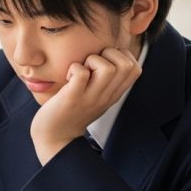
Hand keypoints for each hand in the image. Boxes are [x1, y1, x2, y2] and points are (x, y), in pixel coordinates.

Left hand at [31, 47, 141, 164]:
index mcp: (114, 94)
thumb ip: (105, 80)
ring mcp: (90, 98)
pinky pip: (81, 74)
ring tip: (81, 69)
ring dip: (92, 60)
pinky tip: (68, 77)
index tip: (104, 60)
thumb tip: (108, 53)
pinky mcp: (72, 98)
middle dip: (109, 54)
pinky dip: (74, 68)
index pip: (135, 68)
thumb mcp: (96, 96)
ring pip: (108, 68)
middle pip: (126, 65)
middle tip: (91, 63)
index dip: (121, 55)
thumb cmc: (72, 110)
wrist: (55, 137)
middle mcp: (106, 96)